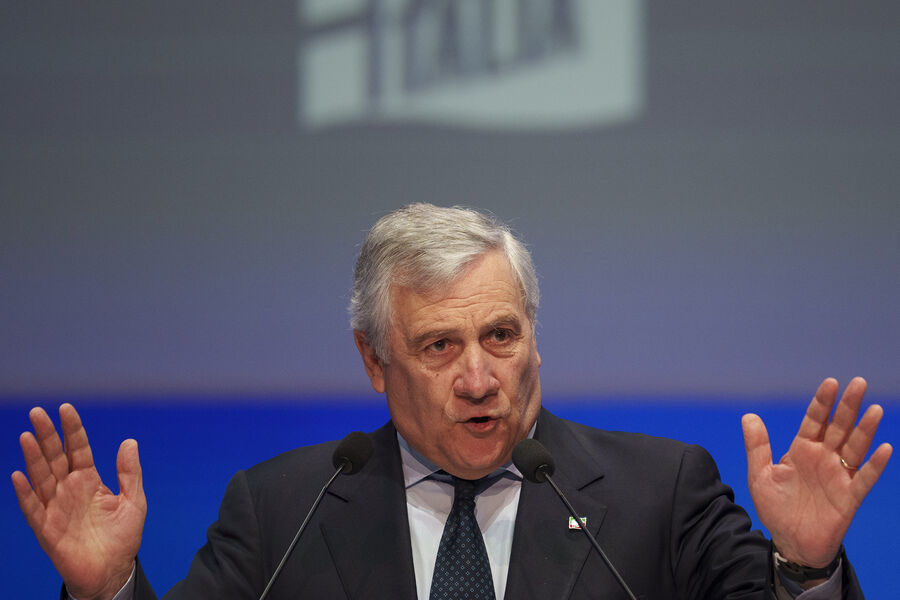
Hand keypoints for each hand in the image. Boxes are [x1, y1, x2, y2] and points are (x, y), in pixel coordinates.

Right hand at [11, 404, 146, 599]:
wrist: (112, 571)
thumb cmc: (123, 537)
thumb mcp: (134, 501)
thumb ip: (129, 473)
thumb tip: (129, 442)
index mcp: (89, 480)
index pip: (78, 449)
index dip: (73, 430)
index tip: (65, 409)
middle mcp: (69, 490)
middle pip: (55, 458)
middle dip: (47, 436)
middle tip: (37, 412)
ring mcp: (56, 507)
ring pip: (42, 477)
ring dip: (33, 458)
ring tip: (26, 436)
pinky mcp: (47, 528)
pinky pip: (33, 508)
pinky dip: (25, 493)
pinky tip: (19, 476)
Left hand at [741, 377, 891, 566]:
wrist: (790, 542)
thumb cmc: (776, 508)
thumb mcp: (760, 475)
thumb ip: (757, 446)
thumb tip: (748, 416)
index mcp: (802, 450)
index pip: (814, 420)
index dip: (822, 402)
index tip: (830, 382)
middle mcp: (823, 458)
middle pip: (838, 427)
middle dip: (848, 406)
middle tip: (858, 382)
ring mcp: (838, 476)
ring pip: (854, 448)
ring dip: (864, 429)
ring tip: (874, 410)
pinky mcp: (849, 497)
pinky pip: (865, 478)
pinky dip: (875, 465)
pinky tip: (884, 448)